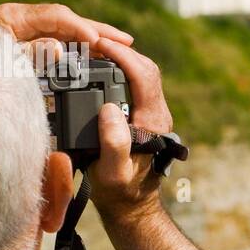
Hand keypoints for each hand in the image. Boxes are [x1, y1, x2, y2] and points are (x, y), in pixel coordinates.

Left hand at [0, 2, 133, 62]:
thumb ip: (28, 54)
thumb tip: (58, 48)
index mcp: (12, 17)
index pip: (57, 17)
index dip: (80, 29)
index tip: (99, 41)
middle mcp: (20, 19)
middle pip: (67, 21)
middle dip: (98, 31)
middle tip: (127, 41)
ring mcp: (23, 31)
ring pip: (66, 31)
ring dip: (93, 40)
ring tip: (120, 48)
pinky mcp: (24, 44)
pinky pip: (58, 42)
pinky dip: (79, 49)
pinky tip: (96, 57)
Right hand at [87, 38, 172, 221]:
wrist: (130, 206)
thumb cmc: (119, 192)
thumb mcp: (113, 172)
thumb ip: (114, 142)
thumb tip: (110, 109)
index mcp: (153, 121)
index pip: (143, 75)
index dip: (122, 55)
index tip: (99, 44)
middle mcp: (157, 113)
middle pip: (145, 68)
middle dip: (121, 50)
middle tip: (93, 42)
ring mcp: (152, 113)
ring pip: (142, 73)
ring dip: (121, 58)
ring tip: (94, 51)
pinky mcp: (143, 116)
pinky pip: (135, 83)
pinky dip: (119, 70)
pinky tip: (99, 71)